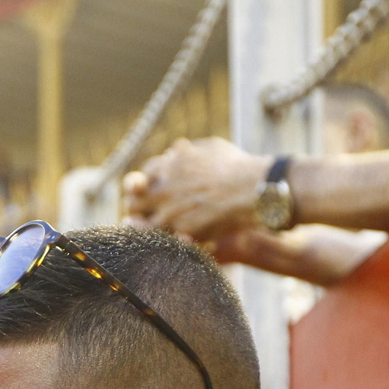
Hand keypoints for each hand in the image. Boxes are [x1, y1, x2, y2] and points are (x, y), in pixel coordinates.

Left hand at [123, 138, 269, 241]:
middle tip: (143, 212)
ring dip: (142, 225)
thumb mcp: (212, 148)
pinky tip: (168, 239)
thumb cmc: (240, 168)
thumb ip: (189, 150)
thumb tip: (176, 148)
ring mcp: (170, 209)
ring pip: (137, 222)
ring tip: (153, 229)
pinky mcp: (180, 230)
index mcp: (170, 162)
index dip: (147, 183)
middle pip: (134, 198)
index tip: (153, 190)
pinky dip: (157, 240)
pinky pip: (157, 238)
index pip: (144, 174)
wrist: (255, 190)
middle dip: (137, 204)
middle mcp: (165, 185)